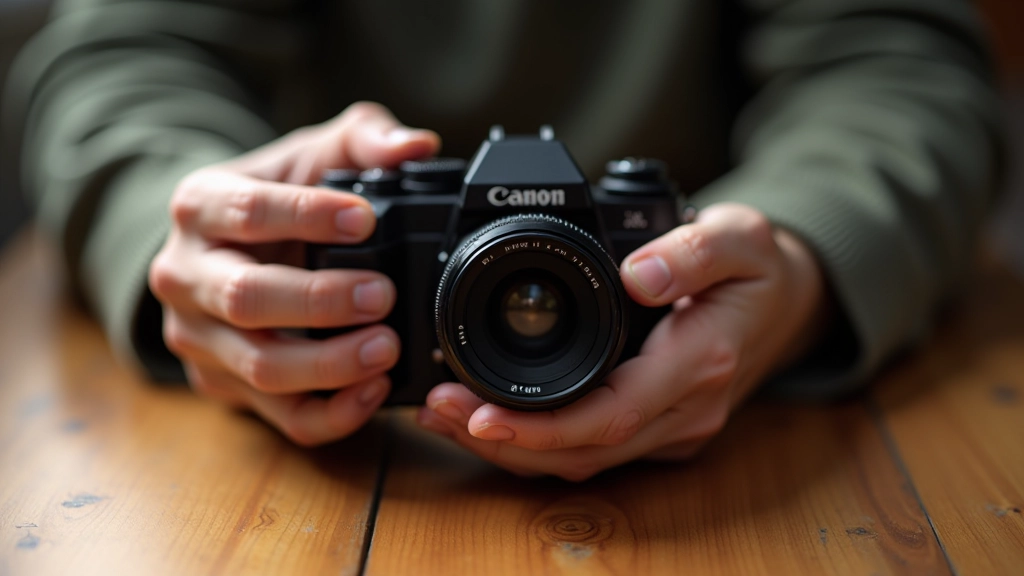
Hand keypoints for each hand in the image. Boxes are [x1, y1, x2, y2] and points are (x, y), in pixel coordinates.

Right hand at [150, 102, 439, 444]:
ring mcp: (199, 338)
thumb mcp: (312, 153)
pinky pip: (280, 416)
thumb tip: (415, 146)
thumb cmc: (275, 196)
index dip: (307, 216)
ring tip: (387, 347)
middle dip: (320, 301)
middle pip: (245, 299)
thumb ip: (363, 139)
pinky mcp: (225, 386)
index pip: (246, 211)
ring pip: (260, 366)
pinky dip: (332, 412)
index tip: (366, 220)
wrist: (225, 248)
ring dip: (329, 364)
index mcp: (199, 206)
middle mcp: (185, 276)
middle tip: (382, 294)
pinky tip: (374, 391)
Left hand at [417, 204, 825, 478]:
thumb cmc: (761, 268)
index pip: (611, 414)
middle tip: (436, 409)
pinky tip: (491, 419)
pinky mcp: (661, 427)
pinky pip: (594, 447)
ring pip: (584, 459)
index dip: (541, 426)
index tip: (478, 415)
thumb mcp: (742, 236)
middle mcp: (686, 409)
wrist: (792, 302)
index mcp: (700, 362)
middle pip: (584, 450)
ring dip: (512, 447)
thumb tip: (639, 272)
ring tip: (445, 413)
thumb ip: (695, 250)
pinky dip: (539, 440)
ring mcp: (674, 426)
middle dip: (505, 443)